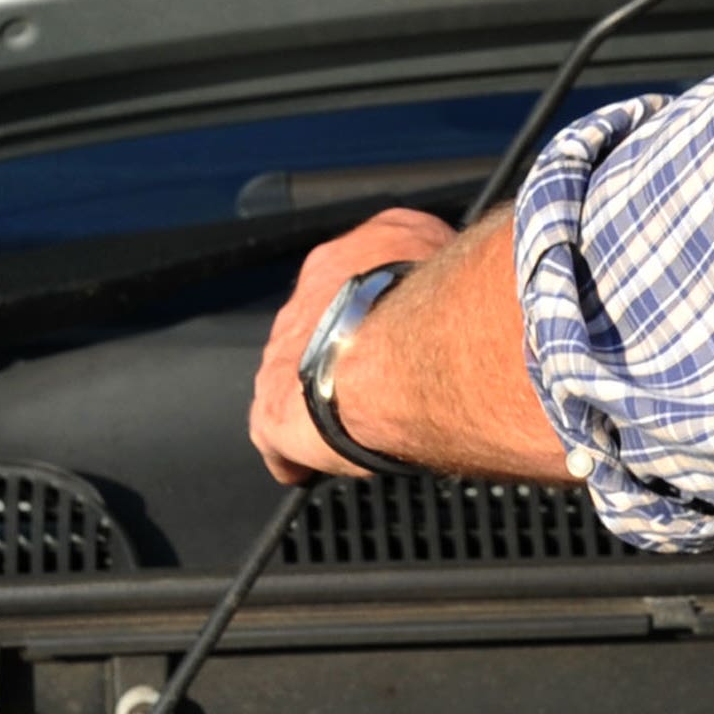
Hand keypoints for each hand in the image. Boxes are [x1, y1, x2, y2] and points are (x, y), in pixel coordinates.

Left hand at [251, 207, 458, 482]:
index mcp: (339, 261)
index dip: (375, 309)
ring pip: (295, 382)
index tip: (398, 329)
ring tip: (361, 427)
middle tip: (387, 382)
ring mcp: (279, 360)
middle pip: (318, 333)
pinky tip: (317, 468)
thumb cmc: (432, 303)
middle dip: (347, 356)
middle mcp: (300, 305)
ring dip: (323, 402)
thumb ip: (425, 255)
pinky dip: (295, 456)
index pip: (348, 281)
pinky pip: (276, 439)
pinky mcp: (271, 414)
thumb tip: (441, 269)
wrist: (401, 357)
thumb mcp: (436, 245)